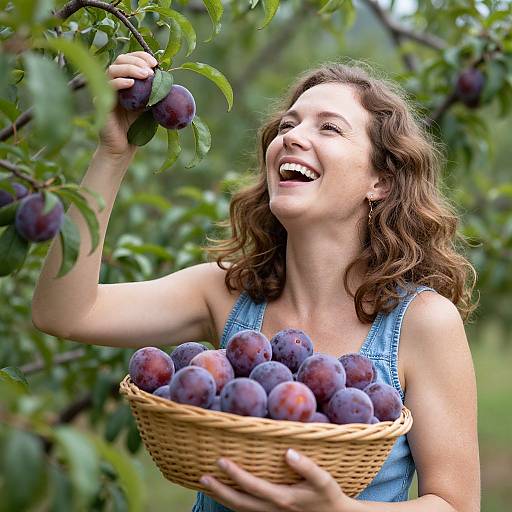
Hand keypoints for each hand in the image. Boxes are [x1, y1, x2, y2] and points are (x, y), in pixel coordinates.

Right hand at [99, 51, 156, 156]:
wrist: (124, 147)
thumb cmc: (137, 127)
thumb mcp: (149, 106)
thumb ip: (154, 92)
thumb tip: (169, 77)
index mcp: (123, 79)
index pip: (129, 59)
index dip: (141, 56)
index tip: (155, 63)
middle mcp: (112, 82)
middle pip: (120, 60)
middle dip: (137, 61)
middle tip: (151, 70)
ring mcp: (104, 91)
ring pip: (112, 69)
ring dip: (131, 69)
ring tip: (146, 75)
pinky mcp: (99, 101)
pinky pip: (107, 86)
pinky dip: (120, 82)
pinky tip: (131, 83)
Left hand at [200, 449, 360, 511]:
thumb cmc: (329, 497)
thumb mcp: (323, 480)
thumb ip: (306, 467)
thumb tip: (288, 452)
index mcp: (282, 499)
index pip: (252, 486)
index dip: (234, 474)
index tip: (220, 461)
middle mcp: (272, 509)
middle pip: (239, 502)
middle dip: (219, 490)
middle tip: (202, 477)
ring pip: (240, 510)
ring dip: (222, 497)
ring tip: (207, 483)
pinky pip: (247, 511)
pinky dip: (233, 503)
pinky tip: (227, 493)